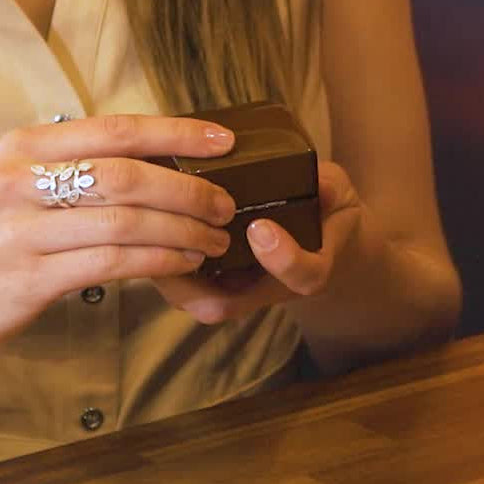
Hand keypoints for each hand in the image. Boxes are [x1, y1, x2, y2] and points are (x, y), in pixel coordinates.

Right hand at [0, 115, 239, 359]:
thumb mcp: (12, 184)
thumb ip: (68, 168)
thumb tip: (152, 164)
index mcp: (22, 146)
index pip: (112, 129)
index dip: (174, 131)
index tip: (221, 139)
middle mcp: (19, 179)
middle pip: (125, 173)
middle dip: (188, 187)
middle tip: (224, 203)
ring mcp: (21, 229)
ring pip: (125, 219)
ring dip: (182, 229)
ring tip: (212, 238)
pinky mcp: (28, 278)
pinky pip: (111, 262)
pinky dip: (158, 261)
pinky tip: (182, 264)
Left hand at [152, 162, 364, 322]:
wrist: (325, 242)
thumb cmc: (326, 211)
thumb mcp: (338, 195)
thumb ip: (328, 186)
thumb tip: (318, 180)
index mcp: (311, 269)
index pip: (303, 277)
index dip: (284, 258)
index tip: (262, 228)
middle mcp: (269, 289)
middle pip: (225, 303)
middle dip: (192, 274)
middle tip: (168, 229)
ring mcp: (238, 291)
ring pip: (194, 299)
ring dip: (166, 268)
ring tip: (145, 223)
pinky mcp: (214, 284)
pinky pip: (183, 287)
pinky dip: (161, 261)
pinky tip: (145, 222)